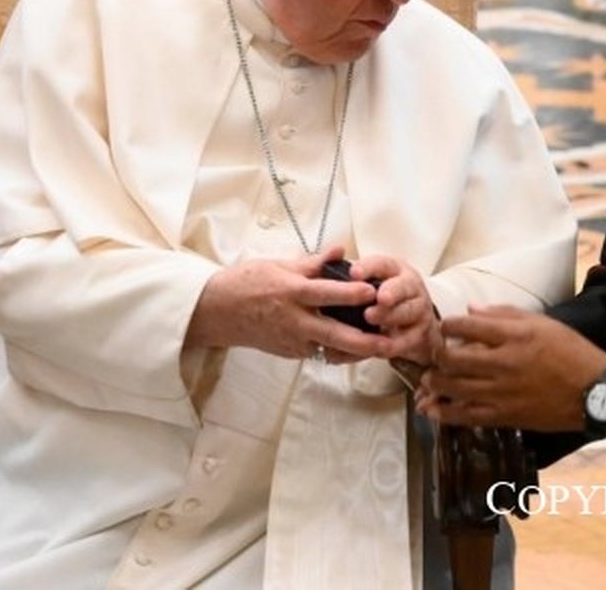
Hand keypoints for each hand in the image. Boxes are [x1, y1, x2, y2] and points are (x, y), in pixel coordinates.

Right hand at [185, 243, 390, 361]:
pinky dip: (338, 351)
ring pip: (330, 350)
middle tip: (389, 343)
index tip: (373, 292)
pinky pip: (319, 353)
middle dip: (364, 342)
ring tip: (383, 348)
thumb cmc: (246, 283)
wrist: (216, 312)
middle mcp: (294, 320)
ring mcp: (292, 340)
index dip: (351, 294)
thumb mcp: (278, 265)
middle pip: (334, 335)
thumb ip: (313, 263)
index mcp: (291, 292)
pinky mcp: (290, 353)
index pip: (325, 294)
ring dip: (356, 352)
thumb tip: (341, 251)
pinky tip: (357, 348)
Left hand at [348, 254, 438, 365]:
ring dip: (389, 316)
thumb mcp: (370, 282)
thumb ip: (349, 275)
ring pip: (407, 312)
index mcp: (394, 270)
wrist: (413, 324)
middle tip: (375, 298)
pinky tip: (375, 349)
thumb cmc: (385, 299)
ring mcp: (418, 310)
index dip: (368, 268)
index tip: (353, 273)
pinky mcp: (419, 334)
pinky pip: (405, 342)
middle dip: (389, 292)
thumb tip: (328, 261)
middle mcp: (409, 287)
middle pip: (403, 287)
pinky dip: (389, 346)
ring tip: (371, 319)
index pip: (382, 264)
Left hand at [416, 306, 605, 431]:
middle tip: (434, 356)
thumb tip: (471, 309)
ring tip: (428, 381)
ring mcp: (503, 392)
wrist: (594, 390)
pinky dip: (447, 413)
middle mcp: (504, 362)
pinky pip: (468, 416)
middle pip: (454, 359)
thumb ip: (504, 314)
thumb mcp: (542, 322)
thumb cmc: (570, 351)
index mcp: (514, 335)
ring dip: (435, 384)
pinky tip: (434, 410)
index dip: (449, 325)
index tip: (445, 327)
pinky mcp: (506, 416)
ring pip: (455, 388)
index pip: (468, 326)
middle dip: (437, 357)